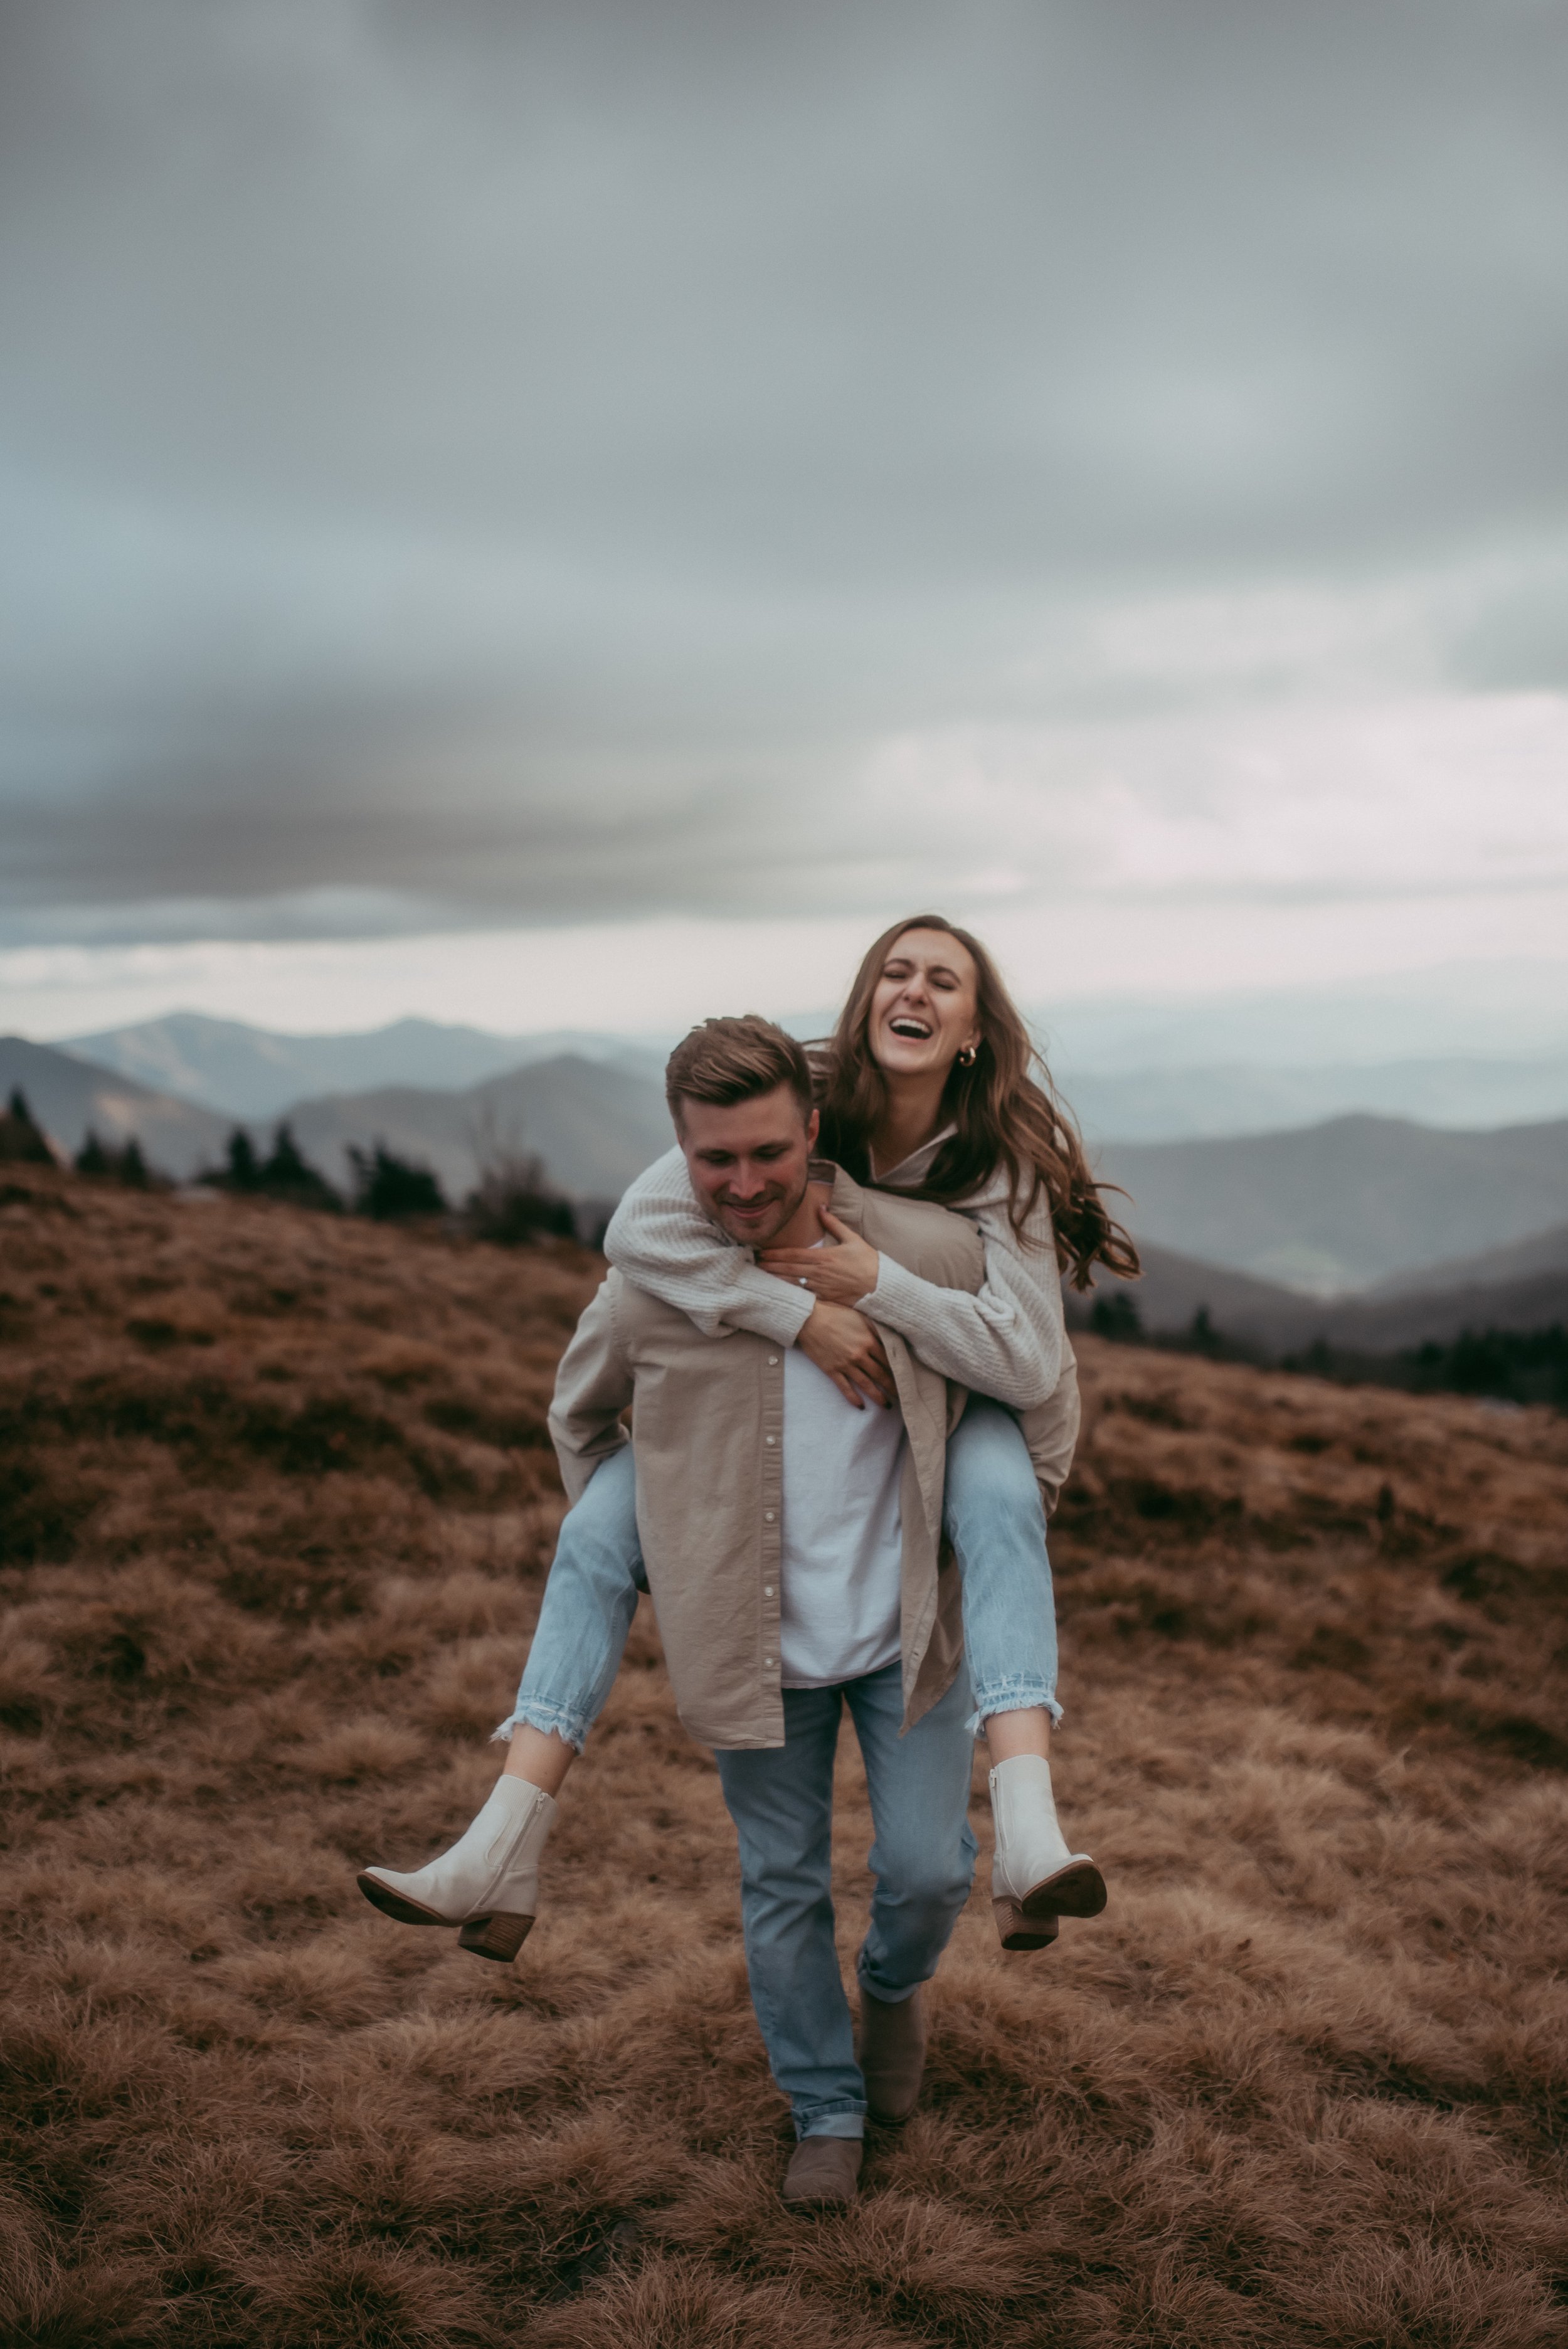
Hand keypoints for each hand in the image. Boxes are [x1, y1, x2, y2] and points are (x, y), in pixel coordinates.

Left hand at [761, 1211, 879, 1306]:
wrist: (881, 1286)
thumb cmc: (868, 1262)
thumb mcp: (852, 1239)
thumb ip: (834, 1223)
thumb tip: (821, 1208)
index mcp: (824, 1257)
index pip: (793, 1255)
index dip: (775, 1254)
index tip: (762, 1253)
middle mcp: (819, 1273)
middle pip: (788, 1269)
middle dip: (770, 1267)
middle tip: (754, 1265)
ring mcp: (821, 1288)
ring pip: (793, 1284)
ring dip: (776, 1280)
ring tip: (761, 1278)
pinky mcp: (826, 1300)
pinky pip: (804, 1297)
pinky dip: (791, 1294)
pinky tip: (780, 1293)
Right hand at [795, 1301, 896, 1409]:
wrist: (809, 1320)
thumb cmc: (835, 1314)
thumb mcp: (860, 1317)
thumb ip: (876, 1329)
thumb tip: (890, 1338)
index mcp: (868, 1341)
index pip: (888, 1360)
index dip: (898, 1370)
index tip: (905, 1378)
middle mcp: (859, 1356)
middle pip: (880, 1375)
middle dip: (892, 1387)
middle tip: (901, 1396)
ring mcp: (845, 1365)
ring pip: (866, 1385)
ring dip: (878, 1397)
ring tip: (887, 1406)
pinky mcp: (832, 1371)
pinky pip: (845, 1388)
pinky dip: (853, 1398)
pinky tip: (861, 1406)